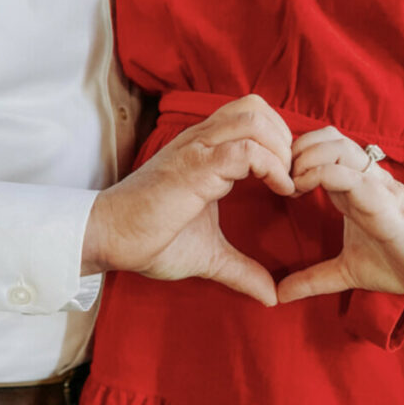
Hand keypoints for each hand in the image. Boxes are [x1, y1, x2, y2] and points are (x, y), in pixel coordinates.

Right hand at [82, 95, 294, 305]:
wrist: (109, 239)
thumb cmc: (151, 240)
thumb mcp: (209, 255)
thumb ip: (241, 270)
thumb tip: (270, 296)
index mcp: (205, 151)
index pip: (252, 117)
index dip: (280, 141)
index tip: (291, 180)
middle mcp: (202, 141)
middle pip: (257, 108)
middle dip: (286, 138)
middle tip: (294, 177)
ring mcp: (198, 151)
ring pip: (254, 120)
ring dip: (282, 149)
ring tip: (288, 183)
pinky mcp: (195, 167)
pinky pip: (245, 150)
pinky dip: (272, 166)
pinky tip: (281, 190)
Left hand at [277, 127, 403, 302]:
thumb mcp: (348, 272)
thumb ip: (314, 279)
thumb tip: (279, 295)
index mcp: (351, 188)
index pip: (318, 148)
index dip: (291, 156)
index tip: (275, 184)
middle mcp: (363, 180)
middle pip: (326, 136)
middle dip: (295, 150)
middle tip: (280, 180)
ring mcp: (376, 188)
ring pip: (339, 146)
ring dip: (308, 158)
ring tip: (294, 184)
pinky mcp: (389, 205)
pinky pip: (356, 177)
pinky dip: (325, 174)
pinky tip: (307, 191)